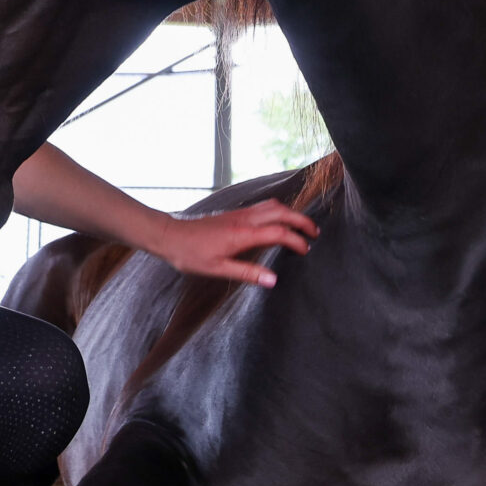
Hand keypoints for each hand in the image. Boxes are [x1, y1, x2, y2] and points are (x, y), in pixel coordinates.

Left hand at [150, 198, 317, 286]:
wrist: (170, 235)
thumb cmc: (190, 254)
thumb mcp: (218, 269)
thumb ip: (247, 273)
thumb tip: (273, 280)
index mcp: (243, 234)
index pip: (279, 232)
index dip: (296, 240)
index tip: (306, 250)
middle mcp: (244, 219)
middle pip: (281, 212)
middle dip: (301, 220)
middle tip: (315, 234)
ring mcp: (239, 213)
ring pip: (272, 205)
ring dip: (290, 213)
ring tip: (302, 226)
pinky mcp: (234, 213)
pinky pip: (262, 207)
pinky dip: (278, 211)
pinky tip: (279, 221)